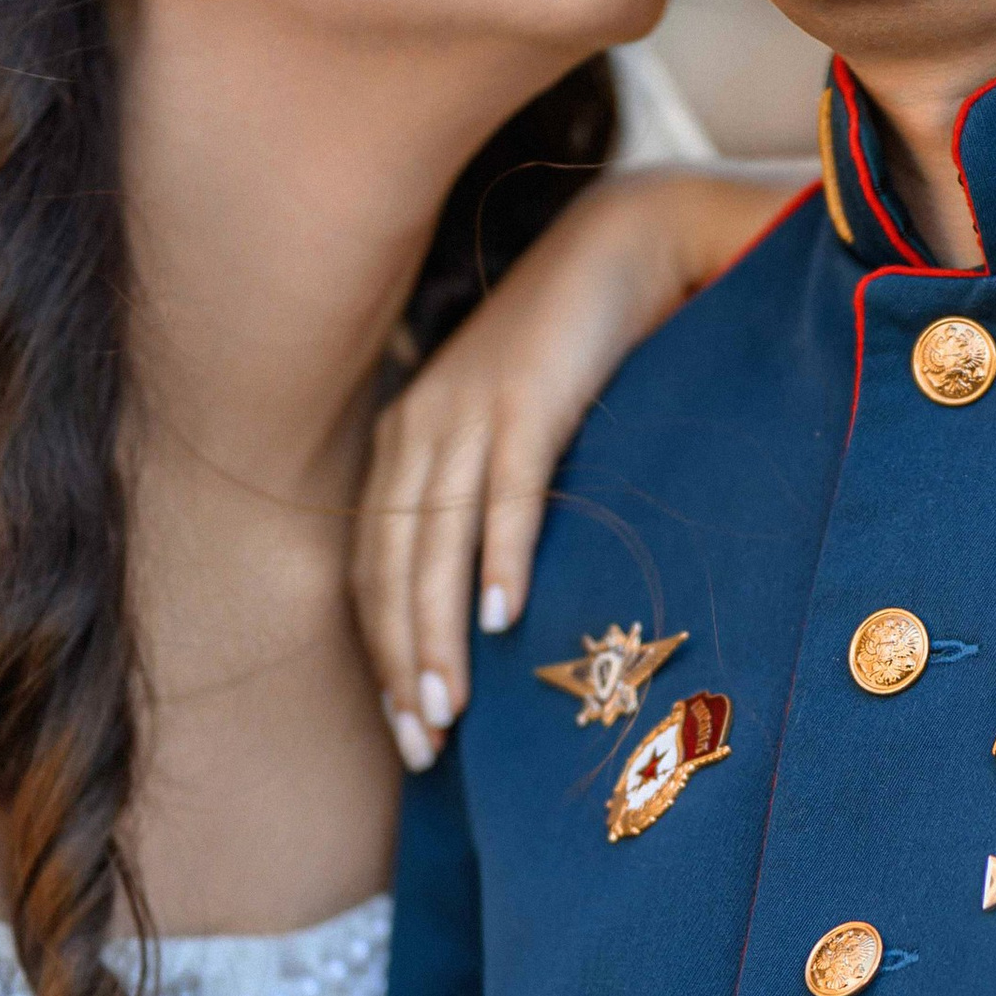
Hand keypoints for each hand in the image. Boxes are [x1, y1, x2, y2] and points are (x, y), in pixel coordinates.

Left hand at [357, 169, 797, 767]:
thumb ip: (485, 506)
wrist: (622, 249)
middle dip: (401, 666)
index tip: (408, 735)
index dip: (383, 656)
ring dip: (436, 635)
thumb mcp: (511, 434)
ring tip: (451, 710)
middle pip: (390, 569)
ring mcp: (468, 412)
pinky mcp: (526, 398)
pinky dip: (498, 556)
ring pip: (433, 544)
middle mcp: (419, 429)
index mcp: (404, 444)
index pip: (372, 571)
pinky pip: (504, 492)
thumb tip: (491, 612)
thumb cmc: (575, 357)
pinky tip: (501, 616)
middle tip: (424, 746)